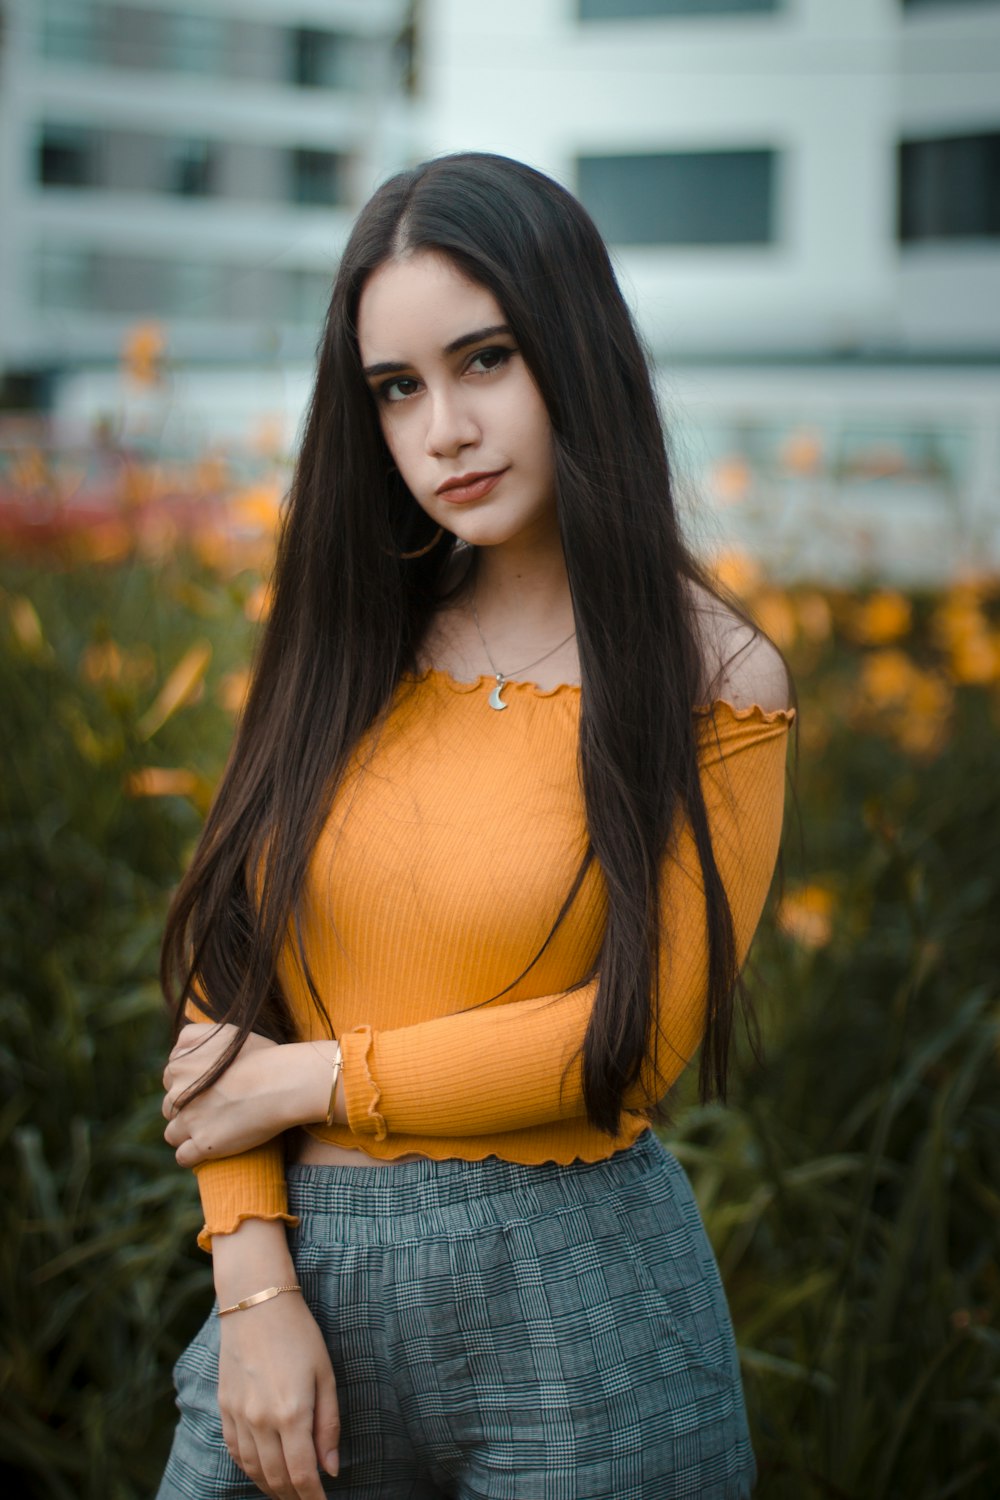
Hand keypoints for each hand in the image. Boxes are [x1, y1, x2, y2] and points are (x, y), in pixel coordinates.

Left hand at [162, 1025, 335, 1165]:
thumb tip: (177, 1050)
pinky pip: (183, 1156)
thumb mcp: (223, 1032)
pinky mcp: (203, 1143)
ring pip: (173, 1133)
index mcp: (180, 1063)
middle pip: (170, 1106)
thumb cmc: (262, 1056)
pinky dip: (194, 1154)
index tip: (210, 1087)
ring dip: (188, 1133)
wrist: (283, 1082)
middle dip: (188, 1109)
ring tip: (214, 1128)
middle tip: (216, 1108)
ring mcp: (189, 1120)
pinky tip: (210, 1147)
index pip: (170, 1079)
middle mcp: (177, 1091)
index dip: (189, 1084)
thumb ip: (193, 1037)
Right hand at [219, 1290, 340, 1499]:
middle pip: (277, 1478)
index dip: (313, 1497)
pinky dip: (249, 1468)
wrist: (255, 1302)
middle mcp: (261, 1420)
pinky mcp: (224, 1407)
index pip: (302, 1474)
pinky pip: (235, 1452)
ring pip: (253, 1470)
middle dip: (294, 1496)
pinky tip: (261, 1471)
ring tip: (287, 1492)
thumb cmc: (299, 1334)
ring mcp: (239, 1415)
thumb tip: (330, 1468)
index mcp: (291, 1413)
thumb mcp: (325, 1374)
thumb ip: (328, 1425)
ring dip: (271, 1487)